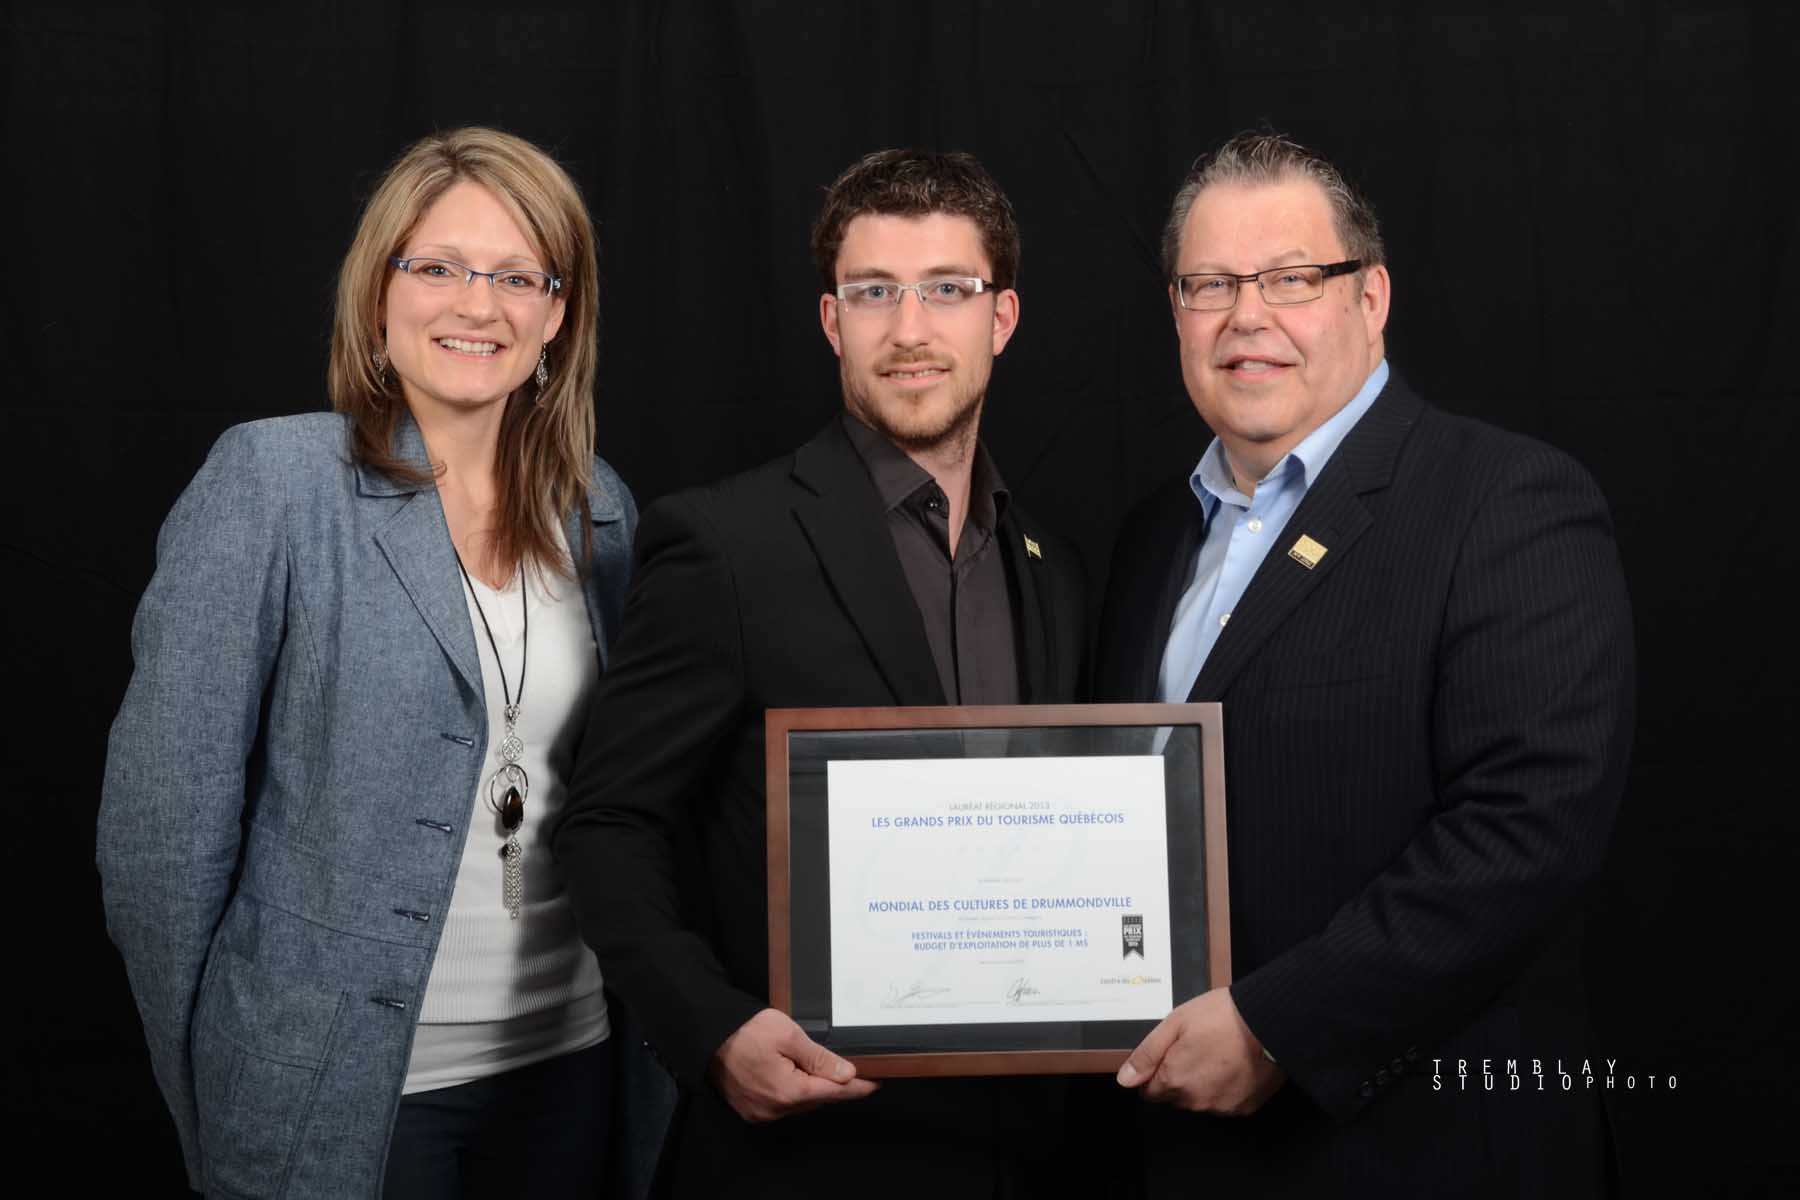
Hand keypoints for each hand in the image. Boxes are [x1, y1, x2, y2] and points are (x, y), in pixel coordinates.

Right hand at [709, 1008, 878, 1122]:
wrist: (709, 1034)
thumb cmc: (746, 1030)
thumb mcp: (789, 1035)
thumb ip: (820, 1058)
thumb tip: (847, 1074)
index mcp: (787, 1091)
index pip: (833, 1093)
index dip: (856, 1087)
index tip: (874, 1084)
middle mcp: (775, 1109)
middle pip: (817, 1100)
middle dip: (832, 1084)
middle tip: (844, 1066)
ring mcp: (761, 1112)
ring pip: (800, 1104)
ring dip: (811, 1088)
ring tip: (811, 1065)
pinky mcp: (751, 1110)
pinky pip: (782, 1104)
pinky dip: (792, 1091)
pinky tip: (791, 1073)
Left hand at [1115, 987, 1284, 1114]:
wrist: (1269, 1021)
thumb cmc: (1221, 1016)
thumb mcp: (1175, 1023)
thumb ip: (1147, 1054)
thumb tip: (1125, 1080)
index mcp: (1175, 1080)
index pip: (1150, 1092)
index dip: (1155, 1073)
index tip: (1169, 1054)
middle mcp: (1196, 1101)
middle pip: (1174, 1097)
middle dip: (1177, 1078)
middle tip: (1195, 1048)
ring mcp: (1222, 1107)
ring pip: (1199, 1101)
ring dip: (1201, 1085)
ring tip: (1216, 1054)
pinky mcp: (1244, 1108)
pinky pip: (1224, 1103)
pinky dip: (1224, 1089)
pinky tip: (1233, 1066)